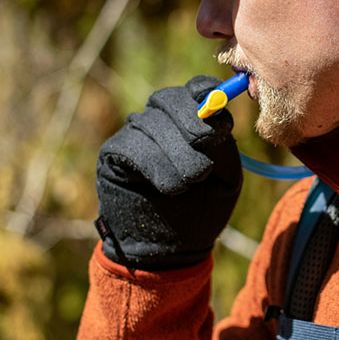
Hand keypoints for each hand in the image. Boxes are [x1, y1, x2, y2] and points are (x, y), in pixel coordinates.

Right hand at [95, 75, 242, 269]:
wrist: (170, 250)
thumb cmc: (201, 211)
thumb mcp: (225, 177)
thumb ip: (223, 145)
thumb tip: (216, 115)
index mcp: (190, 121)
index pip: (196, 89)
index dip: (205, 92)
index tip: (216, 108)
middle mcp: (159, 122)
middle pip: (170, 99)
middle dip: (192, 123)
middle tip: (205, 153)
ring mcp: (133, 136)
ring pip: (152, 124)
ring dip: (177, 154)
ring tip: (191, 183)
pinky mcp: (113, 155)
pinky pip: (132, 146)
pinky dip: (156, 164)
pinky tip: (170, 187)